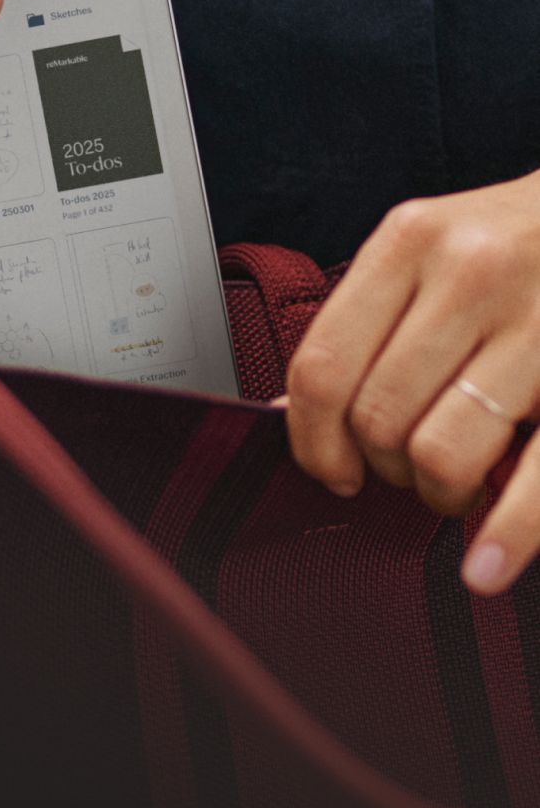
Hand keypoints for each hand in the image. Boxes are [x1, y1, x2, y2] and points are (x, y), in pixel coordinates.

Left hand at [284, 170, 539, 594]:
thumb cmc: (515, 243)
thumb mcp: (428, 254)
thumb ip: (364, 323)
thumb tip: (292, 410)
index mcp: (411, 241)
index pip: (323, 365)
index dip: (313, 438)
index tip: (330, 469)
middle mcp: (471, 272)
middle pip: (378, 416)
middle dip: (384, 466)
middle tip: (407, 464)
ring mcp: (538, 321)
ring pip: (441, 452)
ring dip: (439, 492)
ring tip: (457, 481)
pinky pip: (534, 480)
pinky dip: (506, 535)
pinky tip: (484, 566)